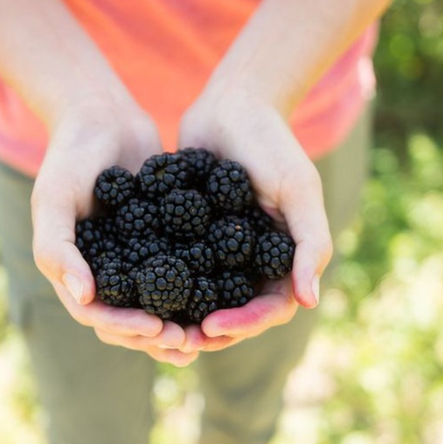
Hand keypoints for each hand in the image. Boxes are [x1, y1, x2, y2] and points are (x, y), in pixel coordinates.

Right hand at [31, 97, 198, 366]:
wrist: (103, 116)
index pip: (97, 314)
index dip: (124, 327)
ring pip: (157, 303)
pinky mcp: (161, 239)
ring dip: (179, 323)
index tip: (155, 329)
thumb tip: (84, 298)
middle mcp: (104, 270)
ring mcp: (134, 257)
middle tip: (189, 343)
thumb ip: (57, 247)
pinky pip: (179, 271)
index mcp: (75, 269)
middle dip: (157, 336)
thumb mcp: (54, 198)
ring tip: (207, 334)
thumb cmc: (70, 155)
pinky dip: (197, 289)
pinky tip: (223, 297)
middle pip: (129, 318)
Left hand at [178, 87, 332, 348]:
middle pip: (233, 312)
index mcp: (282, 257)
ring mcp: (219, 249)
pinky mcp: (189, 234)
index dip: (244, 324)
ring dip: (181, 316)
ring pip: (202, 297)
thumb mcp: (298, 189)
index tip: (211, 326)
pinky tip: (133, 292)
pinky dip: (159, 283)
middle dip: (207, 331)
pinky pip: (175, 267)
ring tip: (153, 327)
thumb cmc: (272, 142)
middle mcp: (251, 260)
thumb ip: (308, 242)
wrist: (233, 103)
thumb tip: (309, 301)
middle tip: (175, 340)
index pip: (269, 308)